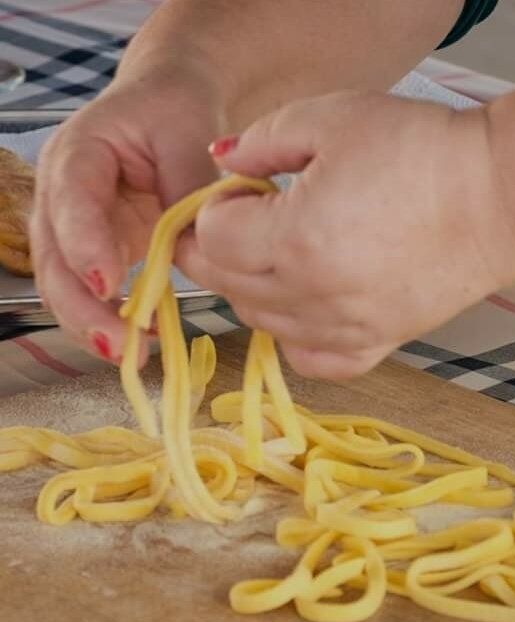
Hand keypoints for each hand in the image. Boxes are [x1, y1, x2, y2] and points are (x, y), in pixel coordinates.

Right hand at [31, 64, 226, 361]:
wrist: (168, 109)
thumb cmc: (174, 114)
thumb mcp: (186, 136)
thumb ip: (189, 189)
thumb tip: (199, 246)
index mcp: (78, 153)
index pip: (71, 200)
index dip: (85, 244)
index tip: (109, 282)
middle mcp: (63, 194)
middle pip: (53, 257)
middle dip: (81, 306)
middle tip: (119, 344)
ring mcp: (74, 228)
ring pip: (64, 284)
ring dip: (90, 325)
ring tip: (129, 356)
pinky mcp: (98, 253)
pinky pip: (91, 295)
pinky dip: (110, 321)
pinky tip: (139, 345)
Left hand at [178, 91, 514, 378]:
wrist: (497, 199)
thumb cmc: (422, 153)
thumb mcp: (330, 118)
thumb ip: (260, 141)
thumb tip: (222, 165)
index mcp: (295, 238)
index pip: (210, 240)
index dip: (215, 207)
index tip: (246, 189)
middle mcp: (314, 295)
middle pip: (226, 286)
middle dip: (225, 247)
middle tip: (258, 215)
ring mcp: (346, 328)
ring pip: (261, 324)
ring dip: (257, 287)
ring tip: (292, 249)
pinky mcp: (378, 345)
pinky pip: (312, 361)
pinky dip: (297, 337)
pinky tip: (311, 302)